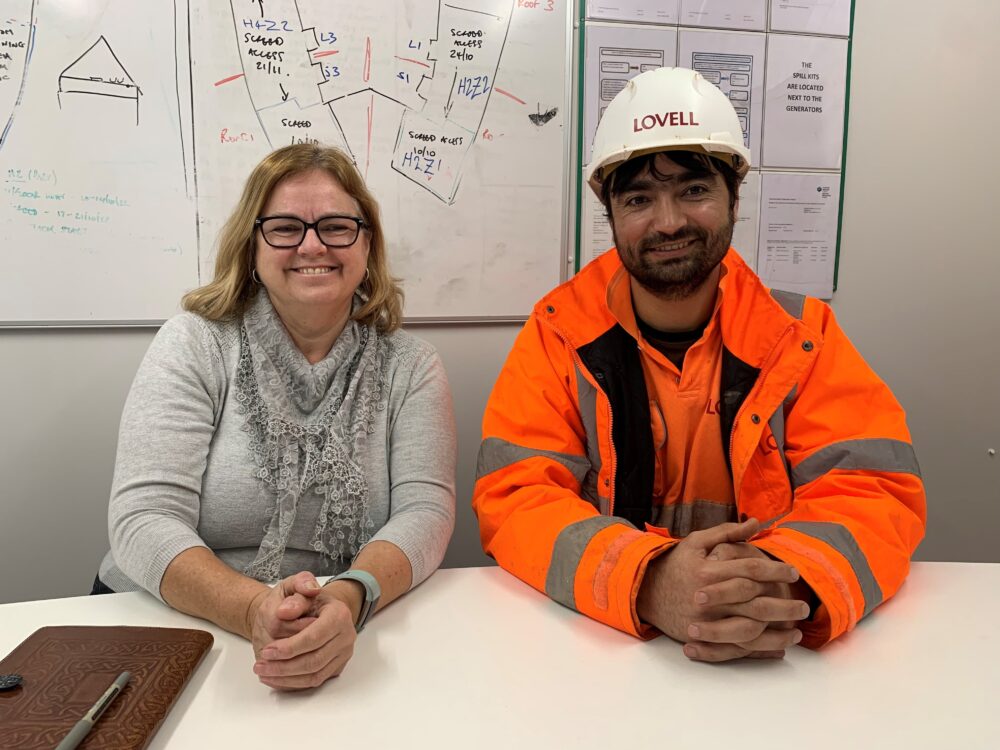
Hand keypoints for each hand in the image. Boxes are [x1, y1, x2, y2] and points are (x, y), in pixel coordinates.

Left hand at [251, 577, 361, 690]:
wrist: (320, 608)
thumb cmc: (307, 598)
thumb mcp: (298, 587)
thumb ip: (294, 590)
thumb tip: (284, 612)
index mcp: (339, 614)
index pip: (313, 637)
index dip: (289, 648)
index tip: (267, 651)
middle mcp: (346, 635)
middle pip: (314, 660)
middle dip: (283, 667)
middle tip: (260, 666)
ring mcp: (343, 653)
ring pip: (315, 675)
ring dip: (286, 678)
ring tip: (264, 673)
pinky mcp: (337, 666)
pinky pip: (316, 681)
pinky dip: (294, 683)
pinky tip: (276, 678)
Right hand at [637, 519, 806, 662]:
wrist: (645, 591)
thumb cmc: (675, 564)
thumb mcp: (696, 542)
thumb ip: (727, 533)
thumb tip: (756, 523)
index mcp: (708, 571)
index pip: (750, 570)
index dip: (775, 571)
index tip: (794, 573)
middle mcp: (708, 597)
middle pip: (754, 602)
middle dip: (783, 605)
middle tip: (803, 606)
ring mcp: (704, 621)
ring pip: (749, 629)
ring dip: (776, 631)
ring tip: (796, 630)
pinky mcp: (702, 638)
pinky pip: (736, 647)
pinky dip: (759, 649)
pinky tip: (778, 646)